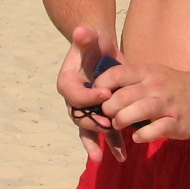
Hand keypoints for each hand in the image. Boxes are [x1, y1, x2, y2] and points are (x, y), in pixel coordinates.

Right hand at [56, 24, 117, 161]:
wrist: (101, 49)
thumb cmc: (93, 42)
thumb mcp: (90, 37)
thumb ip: (85, 36)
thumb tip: (81, 31)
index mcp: (67, 82)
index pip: (74, 93)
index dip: (88, 96)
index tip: (105, 94)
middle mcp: (74, 100)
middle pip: (80, 115)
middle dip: (93, 122)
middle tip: (108, 125)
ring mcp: (87, 109)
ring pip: (89, 130)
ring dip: (97, 143)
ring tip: (103, 157)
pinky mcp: (101, 114)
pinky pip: (104, 133)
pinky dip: (112, 144)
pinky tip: (122, 156)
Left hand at [97, 62, 189, 143]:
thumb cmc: (170, 86)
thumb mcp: (151, 74)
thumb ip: (129, 80)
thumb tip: (99, 88)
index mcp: (146, 73)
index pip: (117, 74)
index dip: (101, 86)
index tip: (96, 97)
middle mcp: (156, 86)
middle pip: (124, 95)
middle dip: (109, 108)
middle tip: (107, 115)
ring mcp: (167, 104)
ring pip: (140, 110)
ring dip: (123, 120)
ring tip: (118, 125)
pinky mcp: (176, 122)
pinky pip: (157, 129)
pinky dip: (143, 135)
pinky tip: (137, 137)